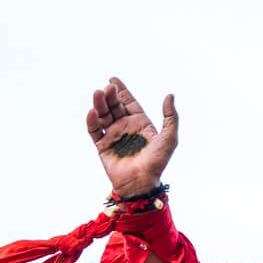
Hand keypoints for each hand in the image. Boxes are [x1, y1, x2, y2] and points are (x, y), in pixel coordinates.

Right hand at [86, 77, 177, 196]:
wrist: (142, 183)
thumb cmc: (157, 162)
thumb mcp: (169, 138)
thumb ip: (170, 117)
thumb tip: (169, 95)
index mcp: (140, 124)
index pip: (129, 103)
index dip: (122, 91)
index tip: (113, 79)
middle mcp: (126, 128)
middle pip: (114, 106)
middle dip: (110, 96)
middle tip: (107, 88)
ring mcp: (113, 136)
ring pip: (103, 115)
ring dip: (100, 104)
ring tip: (98, 94)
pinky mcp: (102, 146)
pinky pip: (94, 131)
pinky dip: (92, 121)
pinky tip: (93, 113)